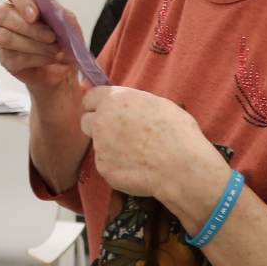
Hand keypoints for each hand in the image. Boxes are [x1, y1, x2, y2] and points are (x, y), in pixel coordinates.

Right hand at [0, 0, 75, 90]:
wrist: (66, 67)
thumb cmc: (63, 40)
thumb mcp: (69, 23)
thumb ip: (59, 12)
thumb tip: (49, 8)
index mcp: (22, 1)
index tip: (35, 14)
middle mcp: (7, 17)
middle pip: (1, 13)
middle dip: (29, 27)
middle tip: (51, 36)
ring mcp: (2, 38)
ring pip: (5, 37)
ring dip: (35, 45)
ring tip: (55, 49)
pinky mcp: (5, 59)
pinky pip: (14, 57)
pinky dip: (38, 58)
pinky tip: (50, 58)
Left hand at [79, 85, 227, 210]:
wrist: (180, 166)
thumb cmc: (177, 132)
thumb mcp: (157, 104)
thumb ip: (132, 104)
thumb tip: (125, 108)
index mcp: (115, 100)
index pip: (89, 97)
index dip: (97, 104)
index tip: (102, 110)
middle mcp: (102, 121)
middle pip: (86, 121)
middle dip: (98, 126)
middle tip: (118, 134)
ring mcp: (100, 146)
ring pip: (99, 145)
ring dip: (111, 148)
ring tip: (137, 154)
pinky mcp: (103, 168)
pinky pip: (107, 165)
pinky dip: (118, 166)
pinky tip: (137, 168)